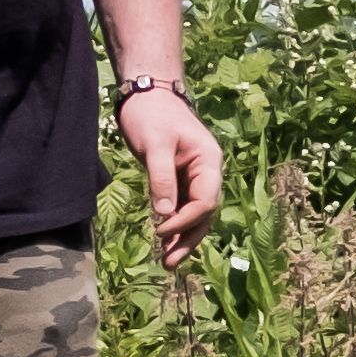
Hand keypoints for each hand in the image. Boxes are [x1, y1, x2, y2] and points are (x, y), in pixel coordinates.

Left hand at [117, 81, 226, 264]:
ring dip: (181, 237)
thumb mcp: (155, 144)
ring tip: (167, 262)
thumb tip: (163, 215)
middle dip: (187, 238)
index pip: (205, 200)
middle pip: (204, 213)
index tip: (160, 230)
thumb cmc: (152, 114)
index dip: (185, 220)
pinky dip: (173, 224)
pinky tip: (163, 241)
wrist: (146, 93)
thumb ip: (161, 178)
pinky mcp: (179, 178)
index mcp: (209, 162)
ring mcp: (194, 176)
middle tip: (169, 263)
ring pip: (193, 214)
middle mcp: (207, 172)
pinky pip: (181, 207)